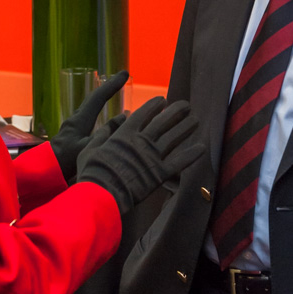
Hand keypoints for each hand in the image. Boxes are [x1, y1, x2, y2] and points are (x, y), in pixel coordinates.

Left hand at [49, 70, 127, 179]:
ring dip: (103, 97)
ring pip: (91, 105)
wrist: (45, 171)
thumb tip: (123, 117)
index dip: (112, 85)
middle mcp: (76, 118)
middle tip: (122, 78)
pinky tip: (105, 116)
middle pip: (94, 97)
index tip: (124, 74)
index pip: (99, 97)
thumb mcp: (89, 147)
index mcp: (80, 119)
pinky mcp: (73, 133)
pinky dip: (100, 110)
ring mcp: (74, 125)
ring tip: (115, 92)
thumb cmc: (65, 161)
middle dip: (108, 87)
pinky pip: (90, 115)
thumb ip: (107, 133)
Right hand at [76, 97, 204, 214]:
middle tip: (187, 105)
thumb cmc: (91, 172)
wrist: (100, 194)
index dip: (154, 106)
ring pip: (173, 138)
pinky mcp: (159, 174)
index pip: (143, 114)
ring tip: (196, 120)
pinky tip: (202, 148)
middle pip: (163, 122)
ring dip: (186, 128)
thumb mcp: (90, 148)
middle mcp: (141, 141)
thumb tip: (115, 121)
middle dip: (176, 112)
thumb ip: (104, 133)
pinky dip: (191, 155)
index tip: (163, 100)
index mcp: (124, 134)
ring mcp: (152, 157)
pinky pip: (179, 162)